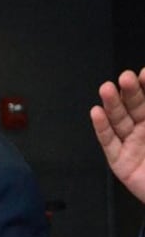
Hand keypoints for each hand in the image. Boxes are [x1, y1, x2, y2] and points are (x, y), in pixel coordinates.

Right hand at [90, 67, 144, 202]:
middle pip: (134, 107)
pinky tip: (96, 113)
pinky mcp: (120, 162)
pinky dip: (101, 128)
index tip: (144, 74)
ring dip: (112, 105)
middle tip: (125, 78)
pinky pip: (108, 142)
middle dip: (129, 92)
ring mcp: (132, 146)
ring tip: (107, 89)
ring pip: (119, 121)